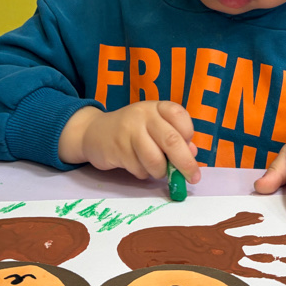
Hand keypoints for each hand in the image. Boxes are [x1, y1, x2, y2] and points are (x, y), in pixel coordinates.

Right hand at [58, 101, 200, 183]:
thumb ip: (174, 137)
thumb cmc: (132, 131)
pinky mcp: (117, 149)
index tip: (189, 148)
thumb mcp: (154, 127)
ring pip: (155, 160)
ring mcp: (128, 131)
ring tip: (157, 170)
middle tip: (192, 177)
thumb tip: (192, 154)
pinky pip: (139, 169)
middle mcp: (143, 115)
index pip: (179, 115)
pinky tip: (138, 166)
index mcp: (156, 107)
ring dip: (161, 171)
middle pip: (171, 140)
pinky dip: (143, 174)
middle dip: (185, 163)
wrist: (93, 132)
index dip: (188, 134)